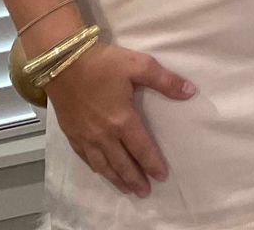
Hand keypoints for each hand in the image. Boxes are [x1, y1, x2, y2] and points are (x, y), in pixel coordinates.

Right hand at [46, 43, 195, 197]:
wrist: (62, 62)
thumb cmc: (103, 63)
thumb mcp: (139, 66)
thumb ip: (166, 81)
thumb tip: (190, 92)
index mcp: (122, 120)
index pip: (142, 148)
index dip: (152, 163)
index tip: (162, 176)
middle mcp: (103, 134)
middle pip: (122, 163)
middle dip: (135, 179)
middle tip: (145, 191)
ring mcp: (85, 136)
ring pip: (103, 165)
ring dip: (116, 179)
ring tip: (127, 189)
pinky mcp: (71, 133)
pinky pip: (85, 158)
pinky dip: (97, 168)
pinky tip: (101, 171)